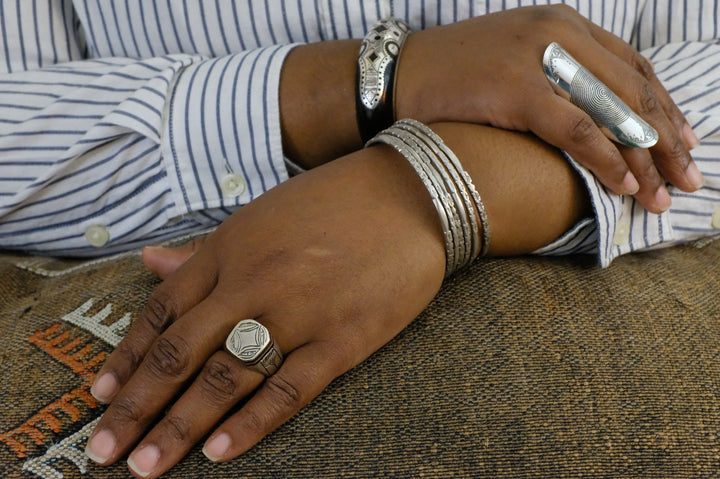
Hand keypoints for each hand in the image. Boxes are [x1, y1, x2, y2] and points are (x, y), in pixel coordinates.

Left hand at [84, 146, 446, 477]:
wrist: (410, 193)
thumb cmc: (333, 203)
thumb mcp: (259, 216)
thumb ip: (204, 250)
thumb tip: (148, 262)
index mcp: (230, 248)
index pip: (162, 311)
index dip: (127, 357)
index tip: (100, 397)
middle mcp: (253, 281)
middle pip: (181, 353)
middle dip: (137, 407)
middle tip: (101, 451)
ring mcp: (298, 312)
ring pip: (226, 378)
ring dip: (179, 427)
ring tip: (144, 466)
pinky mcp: (343, 338)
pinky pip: (289, 389)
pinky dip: (251, 424)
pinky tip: (217, 454)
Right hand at [396, 4, 702, 212]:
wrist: (398, 75)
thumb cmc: (453, 75)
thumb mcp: (515, 60)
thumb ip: (558, 74)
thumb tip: (594, 114)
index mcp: (563, 22)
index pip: (632, 67)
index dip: (664, 108)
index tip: (683, 143)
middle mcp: (559, 31)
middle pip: (633, 89)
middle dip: (666, 140)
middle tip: (688, 178)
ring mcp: (539, 57)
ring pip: (612, 110)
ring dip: (645, 157)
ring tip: (663, 194)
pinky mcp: (517, 87)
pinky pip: (577, 129)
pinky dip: (606, 159)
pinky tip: (624, 186)